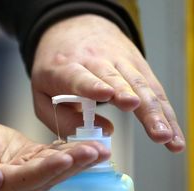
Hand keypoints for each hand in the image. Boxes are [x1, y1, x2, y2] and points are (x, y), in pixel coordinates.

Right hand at [0, 113, 109, 190]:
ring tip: (98, 149)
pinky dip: (67, 152)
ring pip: (48, 172)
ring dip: (74, 161)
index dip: (41, 172)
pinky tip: (86, 146)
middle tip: (94, 152)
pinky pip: (46, 159)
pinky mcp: (22, 162)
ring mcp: (15, 178)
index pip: (17, 184)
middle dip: (69, 166)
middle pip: (40, 181)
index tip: (64, 158)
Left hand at [31, 14, 184, 152]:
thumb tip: (103, 132)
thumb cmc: (55, 69)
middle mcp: (95, 60)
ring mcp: (119, 61)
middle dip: (129, 98)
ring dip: (154, 112)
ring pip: (140, 85)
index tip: (106, 94)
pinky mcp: (137, 65)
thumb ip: (61, 119)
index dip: (93, 85)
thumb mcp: (41, 95)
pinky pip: (153, 90)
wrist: (73, 30)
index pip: (80, 76)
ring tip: (163, 136)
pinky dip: (165, 113)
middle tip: (138, 114)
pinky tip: (173, 135)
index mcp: (65, 68)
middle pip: (116, 80)